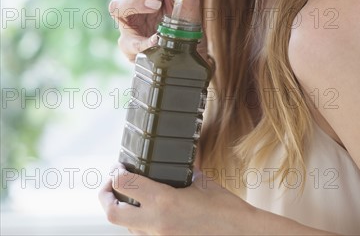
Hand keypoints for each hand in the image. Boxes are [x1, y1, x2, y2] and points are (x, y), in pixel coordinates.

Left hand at [99, 163, 252, 234]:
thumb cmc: (225, 208)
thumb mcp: (201, 181)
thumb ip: (181, 171)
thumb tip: (174, 160)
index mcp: (164, 201)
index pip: (124, 184)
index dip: (116, 172)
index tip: (119, 166)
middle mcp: (156, 223)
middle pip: (112, 213)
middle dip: (105, 196)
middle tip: (110, 183)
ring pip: (125, 226)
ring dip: (123, 209)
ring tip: (130, 195)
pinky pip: (142, 235)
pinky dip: (139, 222)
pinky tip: (148, 211)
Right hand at [108, 0, 208, 62]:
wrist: (181, 61)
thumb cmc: (181, 33)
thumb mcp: (190, 18)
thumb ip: (190, 4)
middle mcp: (135, 2)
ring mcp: (128, 23)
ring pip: (115, 6)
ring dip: (134, 3)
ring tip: (155, 7)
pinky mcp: (128, 45)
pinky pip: (128, 41)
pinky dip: (142, 41)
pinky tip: (156, 39)